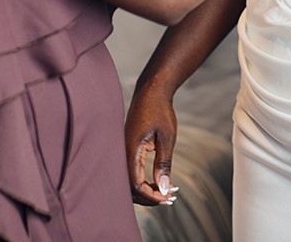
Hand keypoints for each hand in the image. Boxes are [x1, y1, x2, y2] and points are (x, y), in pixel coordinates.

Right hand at [125, 86, 179, 206]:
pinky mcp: (125, 150)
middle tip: (168, 198)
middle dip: (148, 197)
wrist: (150, 91)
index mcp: (130, 150)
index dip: (151, 196)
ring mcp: (122, 151)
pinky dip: (142, 181)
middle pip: (129, 188)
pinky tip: (156, 181)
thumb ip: (164, 163)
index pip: (135, 185)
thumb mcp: (167, 138)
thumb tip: (164, 188)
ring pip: (128, 182)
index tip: (167, 197)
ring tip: (164, 191)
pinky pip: (130, 172)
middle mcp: (122, 153)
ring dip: (145, 190)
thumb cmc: (160, 111)